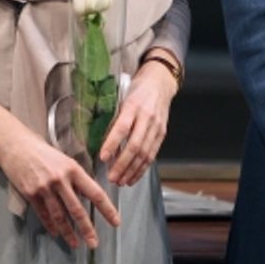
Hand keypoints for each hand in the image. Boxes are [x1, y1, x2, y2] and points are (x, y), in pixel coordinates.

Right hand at [0, 105, 119, 248]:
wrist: (15, 144)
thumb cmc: (42, 151)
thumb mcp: (63, 160)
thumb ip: (75, 178)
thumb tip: (87, 196)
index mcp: (73, 169)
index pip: (95, 192)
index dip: (107, 209)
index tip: (115, 221)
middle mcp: (60, 179)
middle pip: (77, 209)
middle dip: (87, 229)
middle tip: (94, 243)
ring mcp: (44, 188)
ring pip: (60, 216)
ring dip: (69, 232)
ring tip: (76, 244)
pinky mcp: (30, 194)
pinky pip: (44, 214)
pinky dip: (51, 226)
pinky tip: (56, 233)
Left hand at [99, 58, 177, 185]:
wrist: (160, 82)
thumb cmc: (137, 89)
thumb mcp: (122, 97)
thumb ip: (114, 118)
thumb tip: (102, 141)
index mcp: (133, 105)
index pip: (122, 127)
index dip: (112, 144)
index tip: (103, 157)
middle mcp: (146, 117)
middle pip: (135, 145)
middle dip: (122, 165)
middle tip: (111, 177)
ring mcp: (156, 126)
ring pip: (145, 154)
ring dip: (132, 171)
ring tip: (120, 181)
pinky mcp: (162, 134)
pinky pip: (152, 155)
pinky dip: (142, 168)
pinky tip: (133, 177)